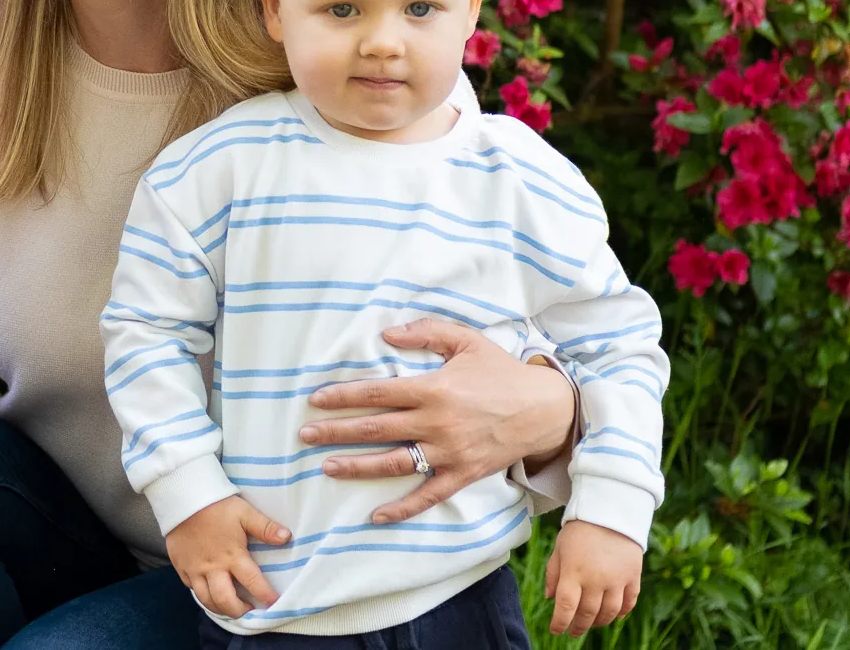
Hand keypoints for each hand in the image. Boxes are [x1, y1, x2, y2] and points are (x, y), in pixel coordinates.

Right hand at [163, 495, 289, 619]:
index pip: (253, 583)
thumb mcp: (244, 512)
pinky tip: (209, 590)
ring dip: (219, 607)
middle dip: (239, 611)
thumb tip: (287, 537)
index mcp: (232, 556)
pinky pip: (191, 587)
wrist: (182, 496)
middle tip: (248, 609)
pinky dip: (201, 593)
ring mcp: (194, 569)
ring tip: (230, 605)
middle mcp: (213, 567)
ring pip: (206, 599)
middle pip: (225, 601)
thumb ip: (265, 527)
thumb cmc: (216, 505)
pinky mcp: (180, 566)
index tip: (275, 603)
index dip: (266, 596)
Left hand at [296, 318, 575, 523]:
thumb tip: (387, 334)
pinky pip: (428, 496)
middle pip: (376, 429)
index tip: (315, 400)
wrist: (545, 409)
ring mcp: (448, 453)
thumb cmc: (501, 371)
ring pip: (394, 464)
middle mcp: (436, 423)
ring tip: (326, 467)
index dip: (344, 397)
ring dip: (357, 467)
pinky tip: (376, 517)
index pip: (377, 393)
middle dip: (336, 432)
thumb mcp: (466, 341)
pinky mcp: (462, 475)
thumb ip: (426, 333)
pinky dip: (402, 508)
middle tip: (304, 435)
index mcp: (434, 389)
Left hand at [544, 519, 640, 634]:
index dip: (559, 623)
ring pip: (609, 613)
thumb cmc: (580, 530)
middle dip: (578, 626)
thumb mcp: (560, 548)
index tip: (556, 631)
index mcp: (574, 572)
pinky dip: (621, 613)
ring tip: (591, 623)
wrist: (610, 511)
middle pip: (587, 614)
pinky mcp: (633, 577)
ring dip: (599, 622)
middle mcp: (596, 579)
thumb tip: (550, 598)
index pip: (565, 607)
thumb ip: (554, 573)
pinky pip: (628, 603)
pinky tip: (614, 615)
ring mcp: (617, 580)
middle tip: (573, 631)